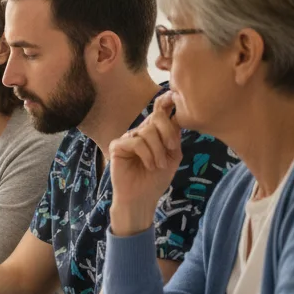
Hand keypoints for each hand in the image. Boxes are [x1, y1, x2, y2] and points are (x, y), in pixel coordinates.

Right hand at [109, 93, 180, 235]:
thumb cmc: (157, 179)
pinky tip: (148, 165)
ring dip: (158, 150)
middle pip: (156, 117)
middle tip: (172, 149)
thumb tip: (176, 115)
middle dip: (168, 133)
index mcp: (154, 132)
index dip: (166, 101)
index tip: (175, 95)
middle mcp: (140, 132)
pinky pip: (136, 142)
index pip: (159, 111)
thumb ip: (174, 136)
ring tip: (158, 165)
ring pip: (148, 131)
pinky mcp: (117, 146)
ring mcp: (127, 138)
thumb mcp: (172, 155)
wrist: (142, 198)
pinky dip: (147, 154)